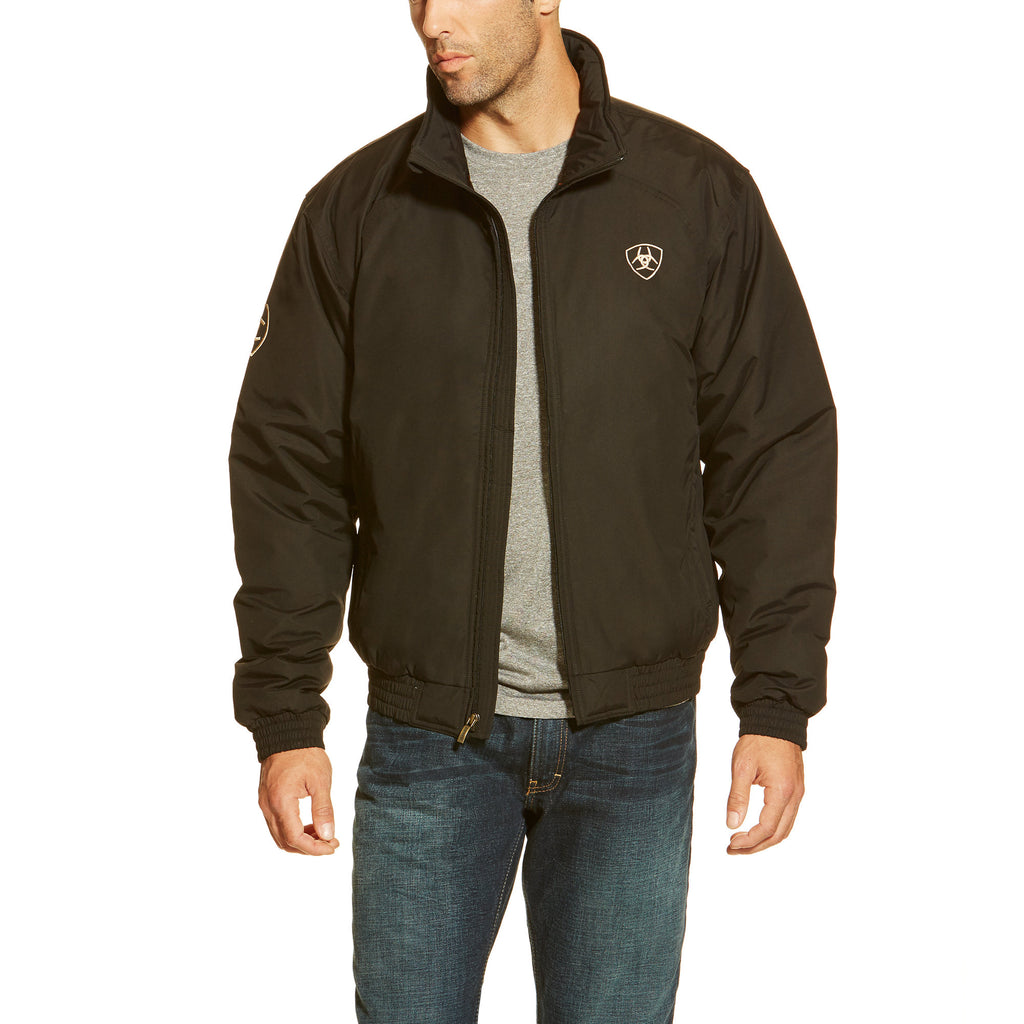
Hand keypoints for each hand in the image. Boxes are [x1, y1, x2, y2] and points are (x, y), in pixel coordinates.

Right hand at [258, 747, 340, 855]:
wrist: (287, 733)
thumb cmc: (305, 754)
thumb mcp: (320, 781)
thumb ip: (323, 810)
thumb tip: (328, 835)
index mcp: (281, 802)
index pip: (294, 838)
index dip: (314, 848)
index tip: (332, 847)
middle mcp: (268, 806)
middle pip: (285, 841)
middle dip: (309, 848)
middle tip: (331, 843)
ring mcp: (264, 803)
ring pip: (279, 835)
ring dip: (300, 841)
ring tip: (323, 835)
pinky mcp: (266, 799)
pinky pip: (277, 824)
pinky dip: (293, 830)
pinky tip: (310, 825)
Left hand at [725, 734, 803, 854]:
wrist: (776, 720)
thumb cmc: (758, 740)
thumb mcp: (741, 767)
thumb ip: (737, 797)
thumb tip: (732, 824)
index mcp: (782, 791)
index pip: (767, 829)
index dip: (749, 841)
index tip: (731, 843)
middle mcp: (795, 796)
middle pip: (778, 835)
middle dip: (756, 846)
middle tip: (734, 848)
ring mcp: (798, 794)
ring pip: (785, 829)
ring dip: (764, 840)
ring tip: (742, 842)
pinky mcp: (796, 790)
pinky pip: (787, 818)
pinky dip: (773, 829)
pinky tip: (756, 828)